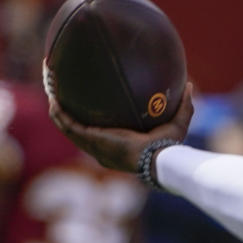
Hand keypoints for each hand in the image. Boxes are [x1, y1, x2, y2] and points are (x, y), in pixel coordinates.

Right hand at [49, 84, 193, 172]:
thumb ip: (184, 105)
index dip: (94, 124)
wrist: (156, 158)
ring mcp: (93, 146)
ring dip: (58, 113)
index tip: (92, 109)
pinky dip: (59, 114)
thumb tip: (190, 84)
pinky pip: (68, 125)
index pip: (103, 136)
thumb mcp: (177, 122)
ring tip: (52, 96)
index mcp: (119, 147)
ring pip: (69, 128)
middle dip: (70, 117)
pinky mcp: (90, 140)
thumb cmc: (169, 146)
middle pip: (80, 132)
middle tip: (65, 99)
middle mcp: (102, 149)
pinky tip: (53, 100)